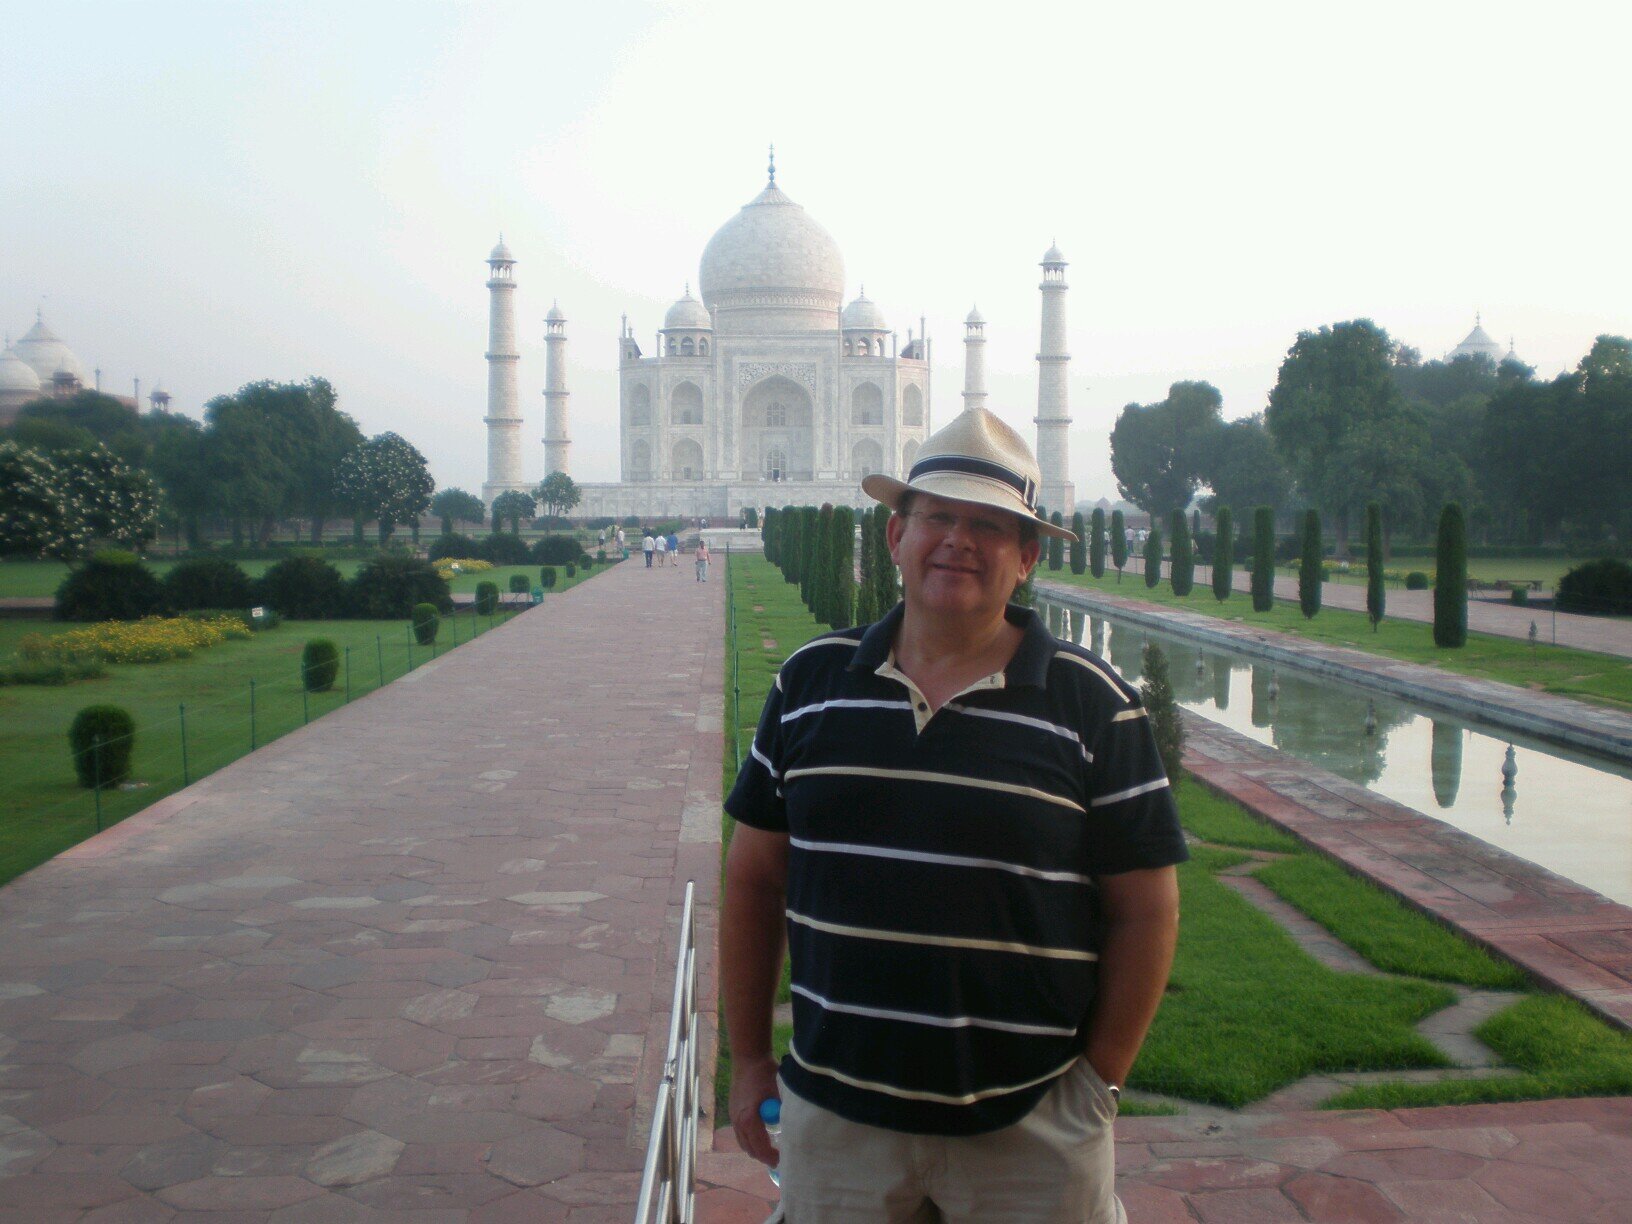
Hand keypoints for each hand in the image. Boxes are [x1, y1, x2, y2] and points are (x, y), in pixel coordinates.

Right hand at [728, 1053, 781, 1167]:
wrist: (748, 1058)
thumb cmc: (765, 1073)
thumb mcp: (780, 1092)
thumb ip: (784, 1111)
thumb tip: (796, 1127)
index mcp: (749, 1118)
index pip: (759, 1147)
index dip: (771, 1157)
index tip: (782, 1161)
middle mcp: (738, 1121)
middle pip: (749, 1148)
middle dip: (763, 1156)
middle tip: (777, 1158)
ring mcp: (733, 1116)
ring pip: (743, 1142)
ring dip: (755, 1148)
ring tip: (770, 1150)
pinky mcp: (733, 1111)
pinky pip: (740, 1133)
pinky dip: (750, 1138)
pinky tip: (761, 1134)